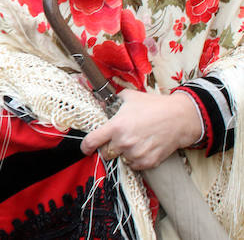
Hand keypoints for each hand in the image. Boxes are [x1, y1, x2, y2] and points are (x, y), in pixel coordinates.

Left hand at [81, 90, 202, 169]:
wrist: (179, 118)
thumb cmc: (153, 105)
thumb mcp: (129, 97)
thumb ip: (110, 102)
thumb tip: (99, 104)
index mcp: (116, 126)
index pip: (92, 142)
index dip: (85, 147)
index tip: (85, 149)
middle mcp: (124, 142)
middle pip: (105, 153)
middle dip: (108, 148)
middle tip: (116, 140)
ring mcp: (136, 154)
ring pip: (120, 160)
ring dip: (123, 154)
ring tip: (133, 142)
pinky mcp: (148, 162)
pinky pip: (134, 166)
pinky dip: (135, 160)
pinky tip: (141, 148)